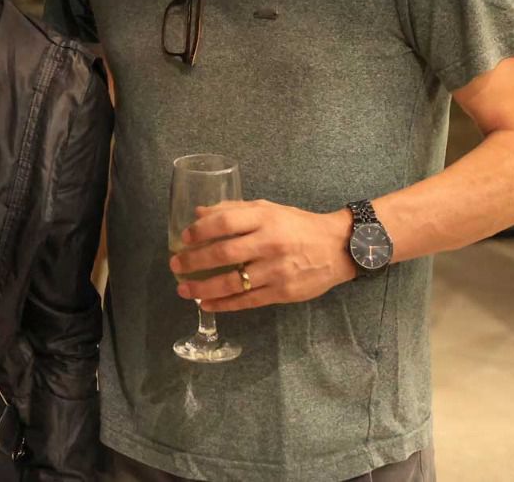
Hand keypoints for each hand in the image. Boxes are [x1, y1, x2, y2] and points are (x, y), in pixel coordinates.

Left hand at [168, 200, 354, 311]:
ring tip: (183, 289)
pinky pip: (247, 301)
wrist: (338, 247)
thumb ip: (235, 210)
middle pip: (224, 253)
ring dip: (203, 287)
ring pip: (233, 282)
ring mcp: (276, 270)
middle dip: (194, 261)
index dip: (200, 230)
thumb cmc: (299, 225)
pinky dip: (224, 304)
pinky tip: (206, 303)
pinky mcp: (283, 292)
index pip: (225, 222)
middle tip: (175, 265)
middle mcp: (269, 243)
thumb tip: (199, 213)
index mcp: (265, 219)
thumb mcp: (269, 209)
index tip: (184, 238)